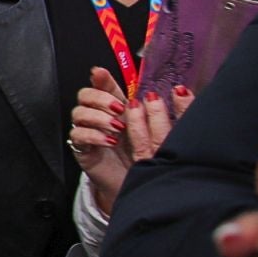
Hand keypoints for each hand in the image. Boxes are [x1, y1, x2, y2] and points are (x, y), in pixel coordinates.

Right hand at [69, 68, 192, 214]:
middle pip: (85, 95)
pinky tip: (109, 141)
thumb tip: (180, 90)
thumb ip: (164, 112)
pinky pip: (78, 135)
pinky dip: (94, 135)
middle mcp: (100, 115)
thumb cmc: (147, 156)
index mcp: (116, 106)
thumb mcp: (158, 130)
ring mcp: (88, 131)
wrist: (138, 183)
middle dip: (101, 99)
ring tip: (117, 128)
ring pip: (79, 112)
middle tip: (119, 108)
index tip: (101, 73)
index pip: (103, 84)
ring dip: (99, 117)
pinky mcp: (82, 148)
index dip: (101, 77)